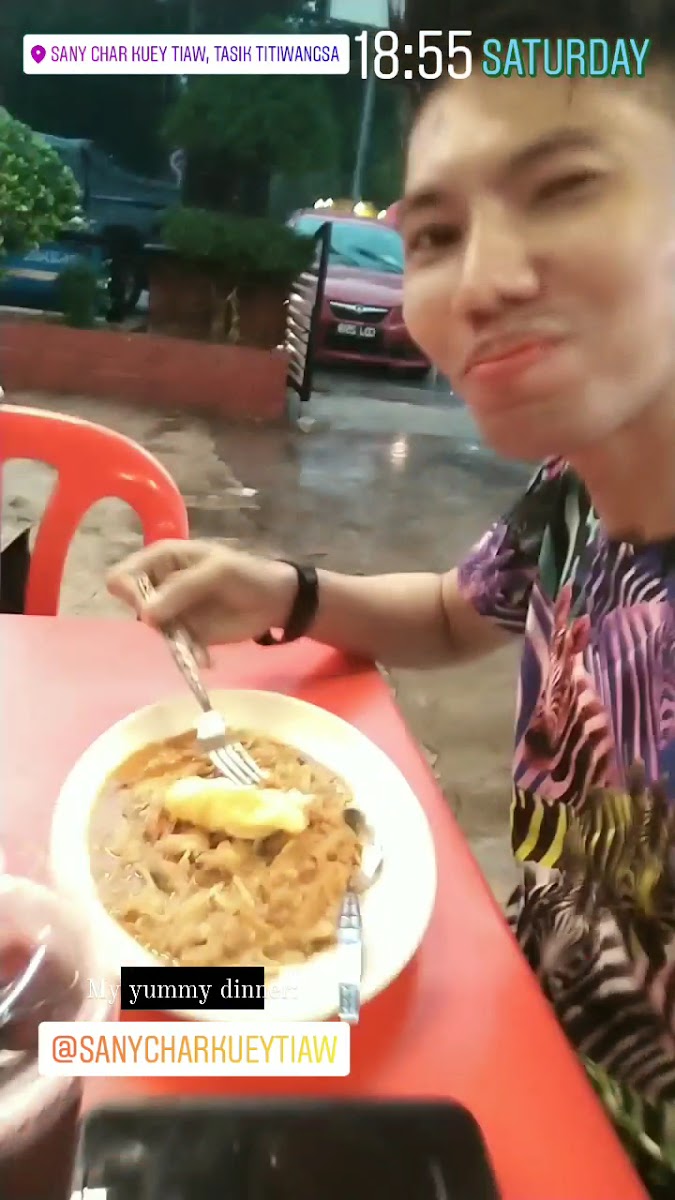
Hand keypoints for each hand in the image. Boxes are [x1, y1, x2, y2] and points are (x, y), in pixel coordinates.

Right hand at [107, 540, 296, 658]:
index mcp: (161, 558)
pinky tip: (205, 657)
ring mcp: (171, 610)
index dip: (130, 593)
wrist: (275, 600)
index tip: (150, 608)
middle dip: (152, 619)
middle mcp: (159, 583)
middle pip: (131, 604)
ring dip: (171, 640)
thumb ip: (181, 588)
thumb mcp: (217, 572)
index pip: (121, 576)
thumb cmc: (246, 574)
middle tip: (174, 626)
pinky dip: (186, 653)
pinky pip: (172, 646)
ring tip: (197, 645)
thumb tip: (144, 615)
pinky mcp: (184, 632)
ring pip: (152, 629)